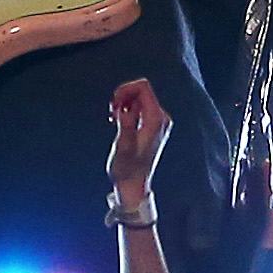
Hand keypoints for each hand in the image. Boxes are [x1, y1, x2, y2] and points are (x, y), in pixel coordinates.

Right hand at [106, 77, 170, 206]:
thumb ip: (126, 125)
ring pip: (138, 97)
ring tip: (114, 119)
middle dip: (123, 96)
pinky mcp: (152, 126)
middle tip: (112, 112)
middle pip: (141, 90)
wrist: (133, 184)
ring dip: (123, 103)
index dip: (125, 90)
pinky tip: (118, 121)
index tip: (114, 105)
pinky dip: (126, 110)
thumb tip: (125, 109)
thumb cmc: (127, 168)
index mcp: (156, 120)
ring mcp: (158, 122)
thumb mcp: (123, 146)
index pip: (143, 87)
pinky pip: (139, 107)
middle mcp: (161, 118)